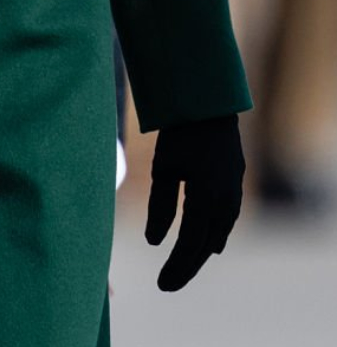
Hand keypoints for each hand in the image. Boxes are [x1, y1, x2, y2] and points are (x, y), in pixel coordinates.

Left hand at [145, 113, 244, 290]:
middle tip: (167, 285)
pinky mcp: (234, 184)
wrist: (209, 103)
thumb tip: (154, 242)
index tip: (161, 285)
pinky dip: (214, 236)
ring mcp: (233, 192)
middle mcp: (224, 200)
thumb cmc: (180, 132)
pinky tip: (208, 246)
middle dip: (186, 267)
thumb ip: (160, 206)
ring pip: (217, 235)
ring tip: (182, 268)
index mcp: (205, 197)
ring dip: (200, 253)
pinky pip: (225, 220)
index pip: (189, 244)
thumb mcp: (164, 168)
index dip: (176, 267)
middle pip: (205, 245)